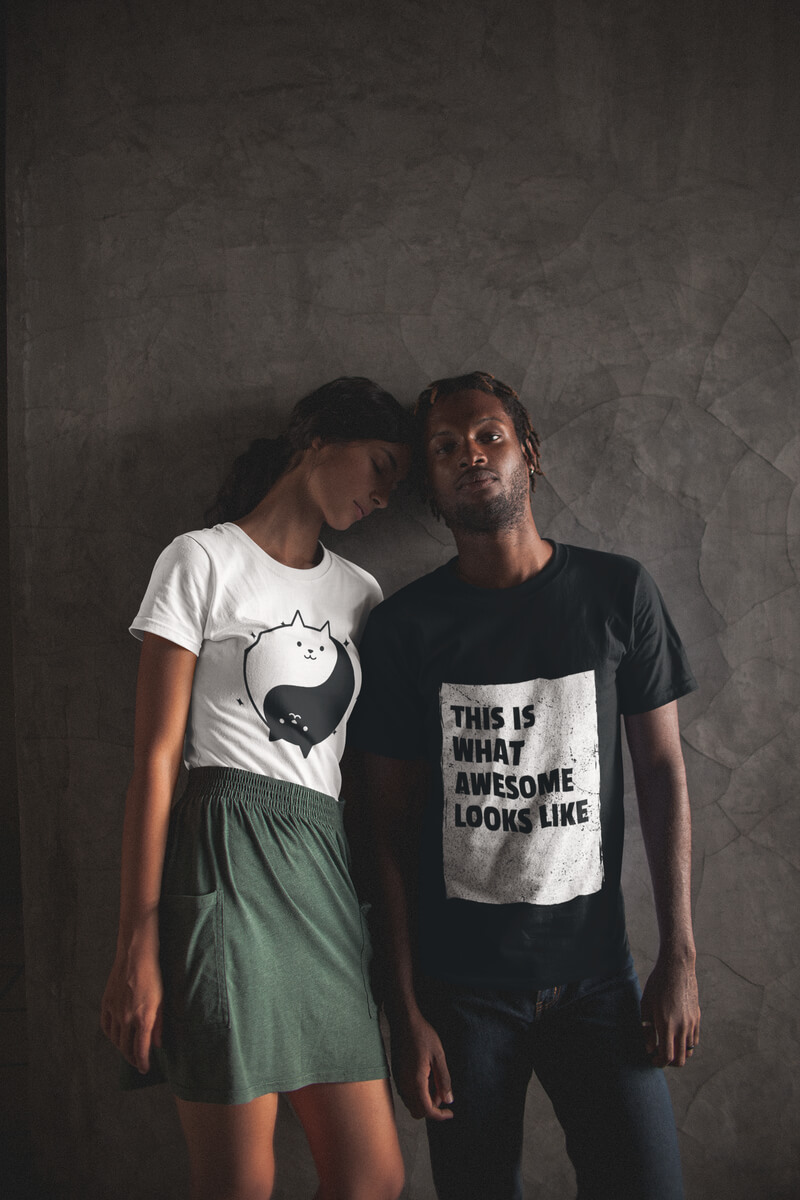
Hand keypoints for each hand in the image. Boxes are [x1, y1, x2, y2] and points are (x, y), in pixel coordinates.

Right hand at [100, 941, 162, 1073]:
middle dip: (132, 1059)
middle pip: (126, 1048)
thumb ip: (158, 1025)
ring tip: (128, 1050)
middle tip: (138, 1063)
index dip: (142, 1063)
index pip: (140, 1050)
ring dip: (122, 1049)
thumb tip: (157, 1044)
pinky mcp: (106, 1003)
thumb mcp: (161, 1001)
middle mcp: (127, 1018)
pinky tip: (116, 1036)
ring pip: (115, 1040)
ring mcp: (115, 1011)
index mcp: (143, 1018)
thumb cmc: (153, 976)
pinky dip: (111, 1036)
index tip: (145, 1069)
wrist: (136, 956)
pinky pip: (106, 1027)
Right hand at [390, 1012, 453, 1120]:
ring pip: (411, 1103)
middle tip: (442, 1090)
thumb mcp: (439, 1056)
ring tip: (434, 1079)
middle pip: (417, 1111)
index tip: (450, 1113)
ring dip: (424, 1099)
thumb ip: (443, 1080)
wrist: (403, 1021)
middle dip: (432, 1107)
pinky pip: (406, 1093)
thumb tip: (448, 1101)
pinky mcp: (396, 1075)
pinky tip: (425, 1076)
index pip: (427, 1110)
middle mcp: (404, 1085)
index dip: (440, 1116)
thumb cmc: (422, 1035)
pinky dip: (417, 1092)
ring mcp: (398, 1080)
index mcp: (415, 1081)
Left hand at [640, 953, 699, 1067]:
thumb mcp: (646, 1005)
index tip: (652, 1059)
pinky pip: (694, 1039)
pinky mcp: (697, 1017)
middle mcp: (682, 1027)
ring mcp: (692, 1023)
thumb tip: (649, 1049)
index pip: (667, 1056)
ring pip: (689, 1051)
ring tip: (667, 1045)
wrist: (677, 968)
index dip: (659, 1062)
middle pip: (681, 1059)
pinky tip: (675, 1036)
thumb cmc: (657, 984)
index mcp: (667, 1024)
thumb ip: (647, 1029)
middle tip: (659, 1055)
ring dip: (678, 1053)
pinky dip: (686, 1044)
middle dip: (669, 1062)